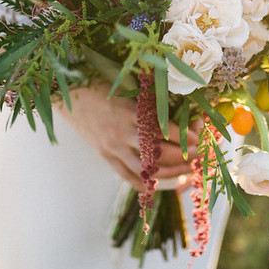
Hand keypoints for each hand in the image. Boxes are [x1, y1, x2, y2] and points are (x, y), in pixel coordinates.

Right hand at [58, 83, 200, 189]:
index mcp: (129, 111)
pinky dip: (146, 183)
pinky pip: (128, 176)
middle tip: (199, 155)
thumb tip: (180, 109)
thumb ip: (150, 101)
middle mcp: (121, 133)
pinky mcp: (106, 156)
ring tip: (187, 171)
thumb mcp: (128, 87)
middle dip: (182, 157)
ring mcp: (112, 147)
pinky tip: (162, 184)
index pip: (162, 129)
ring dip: (170, 173)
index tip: (198, 138)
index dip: (182, 136)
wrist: (69, 94)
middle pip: (158, 154)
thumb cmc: (101, 84)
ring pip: (145, 170)